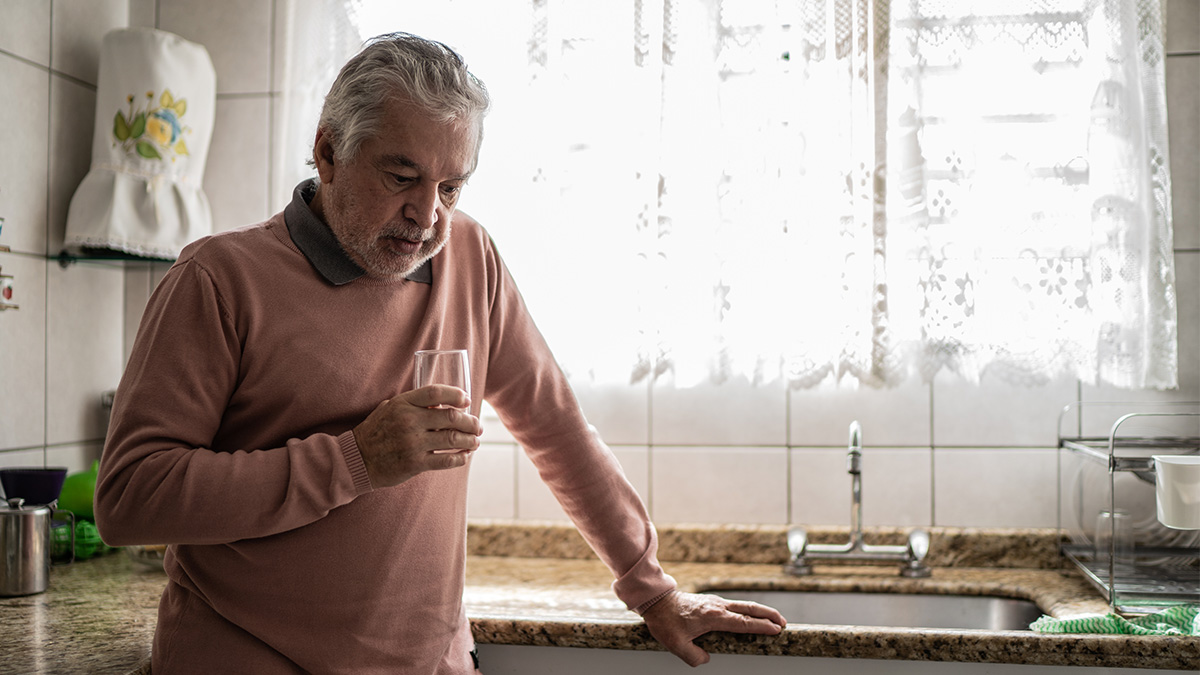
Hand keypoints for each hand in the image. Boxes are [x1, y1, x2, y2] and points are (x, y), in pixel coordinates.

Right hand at [353, 385, 482, 487]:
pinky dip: (460, 458)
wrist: (357, 459)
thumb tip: (442, 401)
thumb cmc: (376, 431)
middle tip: (478, 426)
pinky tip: (465, 456)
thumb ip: (413, 403)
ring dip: (470, 441)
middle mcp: (409, 421)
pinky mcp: (415, 464)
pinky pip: (446, 460)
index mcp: (403, 404)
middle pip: (451, 417)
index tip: (467, 400)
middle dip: (471, 422)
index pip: (436, 393)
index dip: (456, 395)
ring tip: (476, 442)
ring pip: (453, 439)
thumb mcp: (390, 408)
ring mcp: (413, 443)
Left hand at [641, 591, 786, 666]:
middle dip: (768, 615)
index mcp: (712, 617)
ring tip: (773, 619)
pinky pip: (734, 606)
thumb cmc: (665, 620)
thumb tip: (706, 659)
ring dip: (760, 611)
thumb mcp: (676, 645)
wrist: (656, 600)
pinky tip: (750, 617)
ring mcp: (715, 602)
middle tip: (783, 623)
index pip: (743, 622)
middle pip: (749, 609)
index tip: (776, 629)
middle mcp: (717, 606)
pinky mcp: (711, 602)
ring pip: (743, 605)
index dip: (761, 626)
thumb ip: (694, 657)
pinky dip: (748, 611)